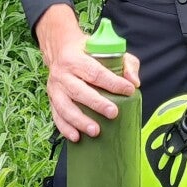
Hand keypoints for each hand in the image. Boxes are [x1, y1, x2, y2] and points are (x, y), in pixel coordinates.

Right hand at [34, 5, 141, 141]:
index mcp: (76, 59)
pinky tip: (77, 137)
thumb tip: (134, 82)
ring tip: (96, 131)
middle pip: (79, 91)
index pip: (95, 72)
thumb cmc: (88, 51)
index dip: (112, 82)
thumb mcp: (107, 49)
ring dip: (80, 121)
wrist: (60, 49)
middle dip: (97, 104)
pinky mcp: (52, 100)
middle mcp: (62, 74)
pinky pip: (57, 116)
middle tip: (113, 113)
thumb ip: (126, 63)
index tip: (129, 90)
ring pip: (65, 107)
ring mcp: (55, 88)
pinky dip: (65, 128)